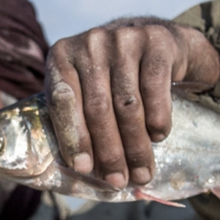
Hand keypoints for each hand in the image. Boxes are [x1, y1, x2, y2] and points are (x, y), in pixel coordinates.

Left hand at [44, 17, 219, 187]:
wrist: (156, 40)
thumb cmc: (112, 76)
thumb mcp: (85, 86)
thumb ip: (75, 117)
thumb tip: (83, 170)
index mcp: (62, 56)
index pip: (62, 102)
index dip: (73, 138)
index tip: (83, 169)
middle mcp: (90, 43)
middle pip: (98, 108)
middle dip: (109, 151)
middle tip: (118, 181)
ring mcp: (123, 38)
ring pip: (128, 105)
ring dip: (136, 146)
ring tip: (141, 172)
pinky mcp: (155, 41)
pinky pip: (155, 90)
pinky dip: (157, 120)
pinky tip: (158, 137)